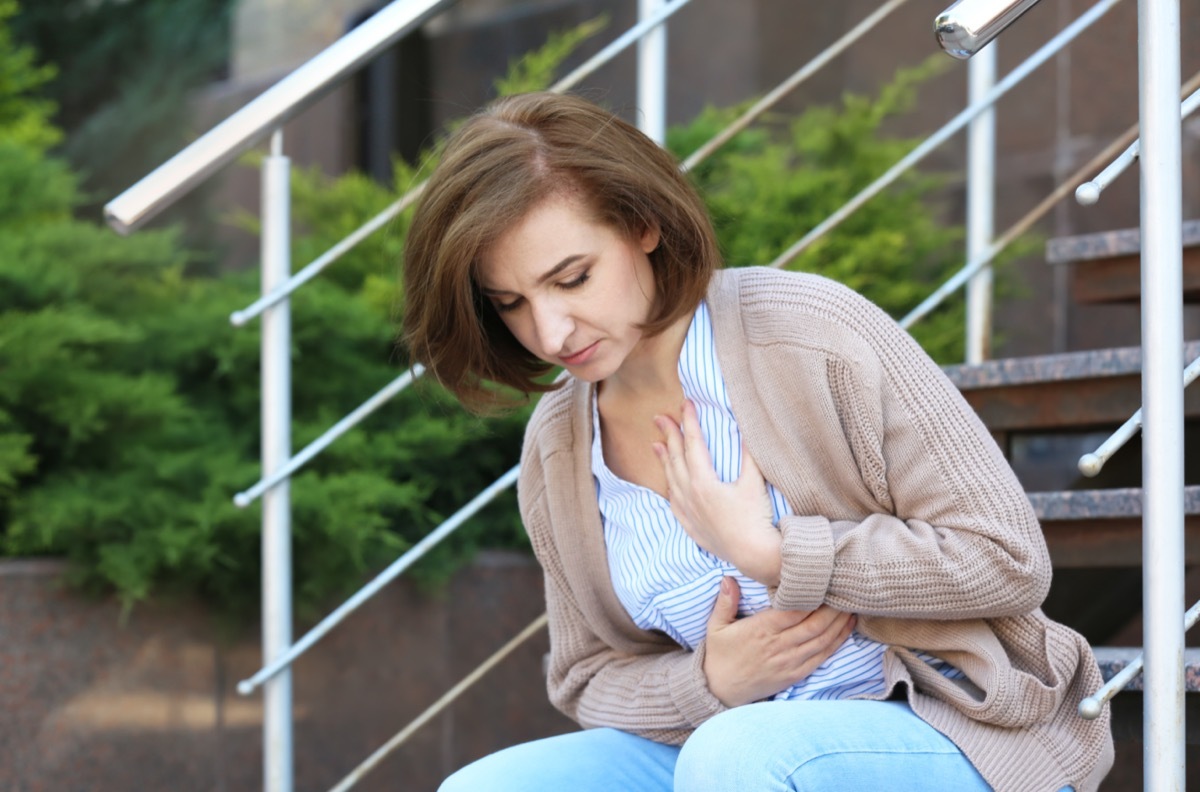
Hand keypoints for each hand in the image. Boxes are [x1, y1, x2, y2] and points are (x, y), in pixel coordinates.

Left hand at [653, 400, 781, 585]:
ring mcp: (689, 512)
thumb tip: (747, 430)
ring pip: (671, 480)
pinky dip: (670, 489)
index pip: (693, 444)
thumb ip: (749, 455)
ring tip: (656, 445)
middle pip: (676, 458)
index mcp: (704, 481)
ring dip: (664, 460)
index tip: (686, 404)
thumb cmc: (756, 517)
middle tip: (660, 417)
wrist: (753, 554)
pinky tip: (669, 485)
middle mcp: (690, 495)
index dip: (690, 421)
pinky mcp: (692, 527)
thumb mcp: (754, 482)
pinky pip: (675, 504)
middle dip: (669, 435)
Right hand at [703, 577, 855, 706]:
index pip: (794, 610)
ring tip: (852, 604)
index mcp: (761, 629)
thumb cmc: (720, 654)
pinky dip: (837, 641)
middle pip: (814, 624)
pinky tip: (847, 628)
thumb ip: (725, 602)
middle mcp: (778, 645)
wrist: (721, 690)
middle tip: (846, 590)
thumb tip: (727, 578)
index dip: (812, 597)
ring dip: (840, 623)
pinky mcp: (795, 674)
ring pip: (822, 639)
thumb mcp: (716, 626)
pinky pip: (821, 656)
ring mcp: (789, 661)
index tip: (824, 581)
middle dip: (833, 608)